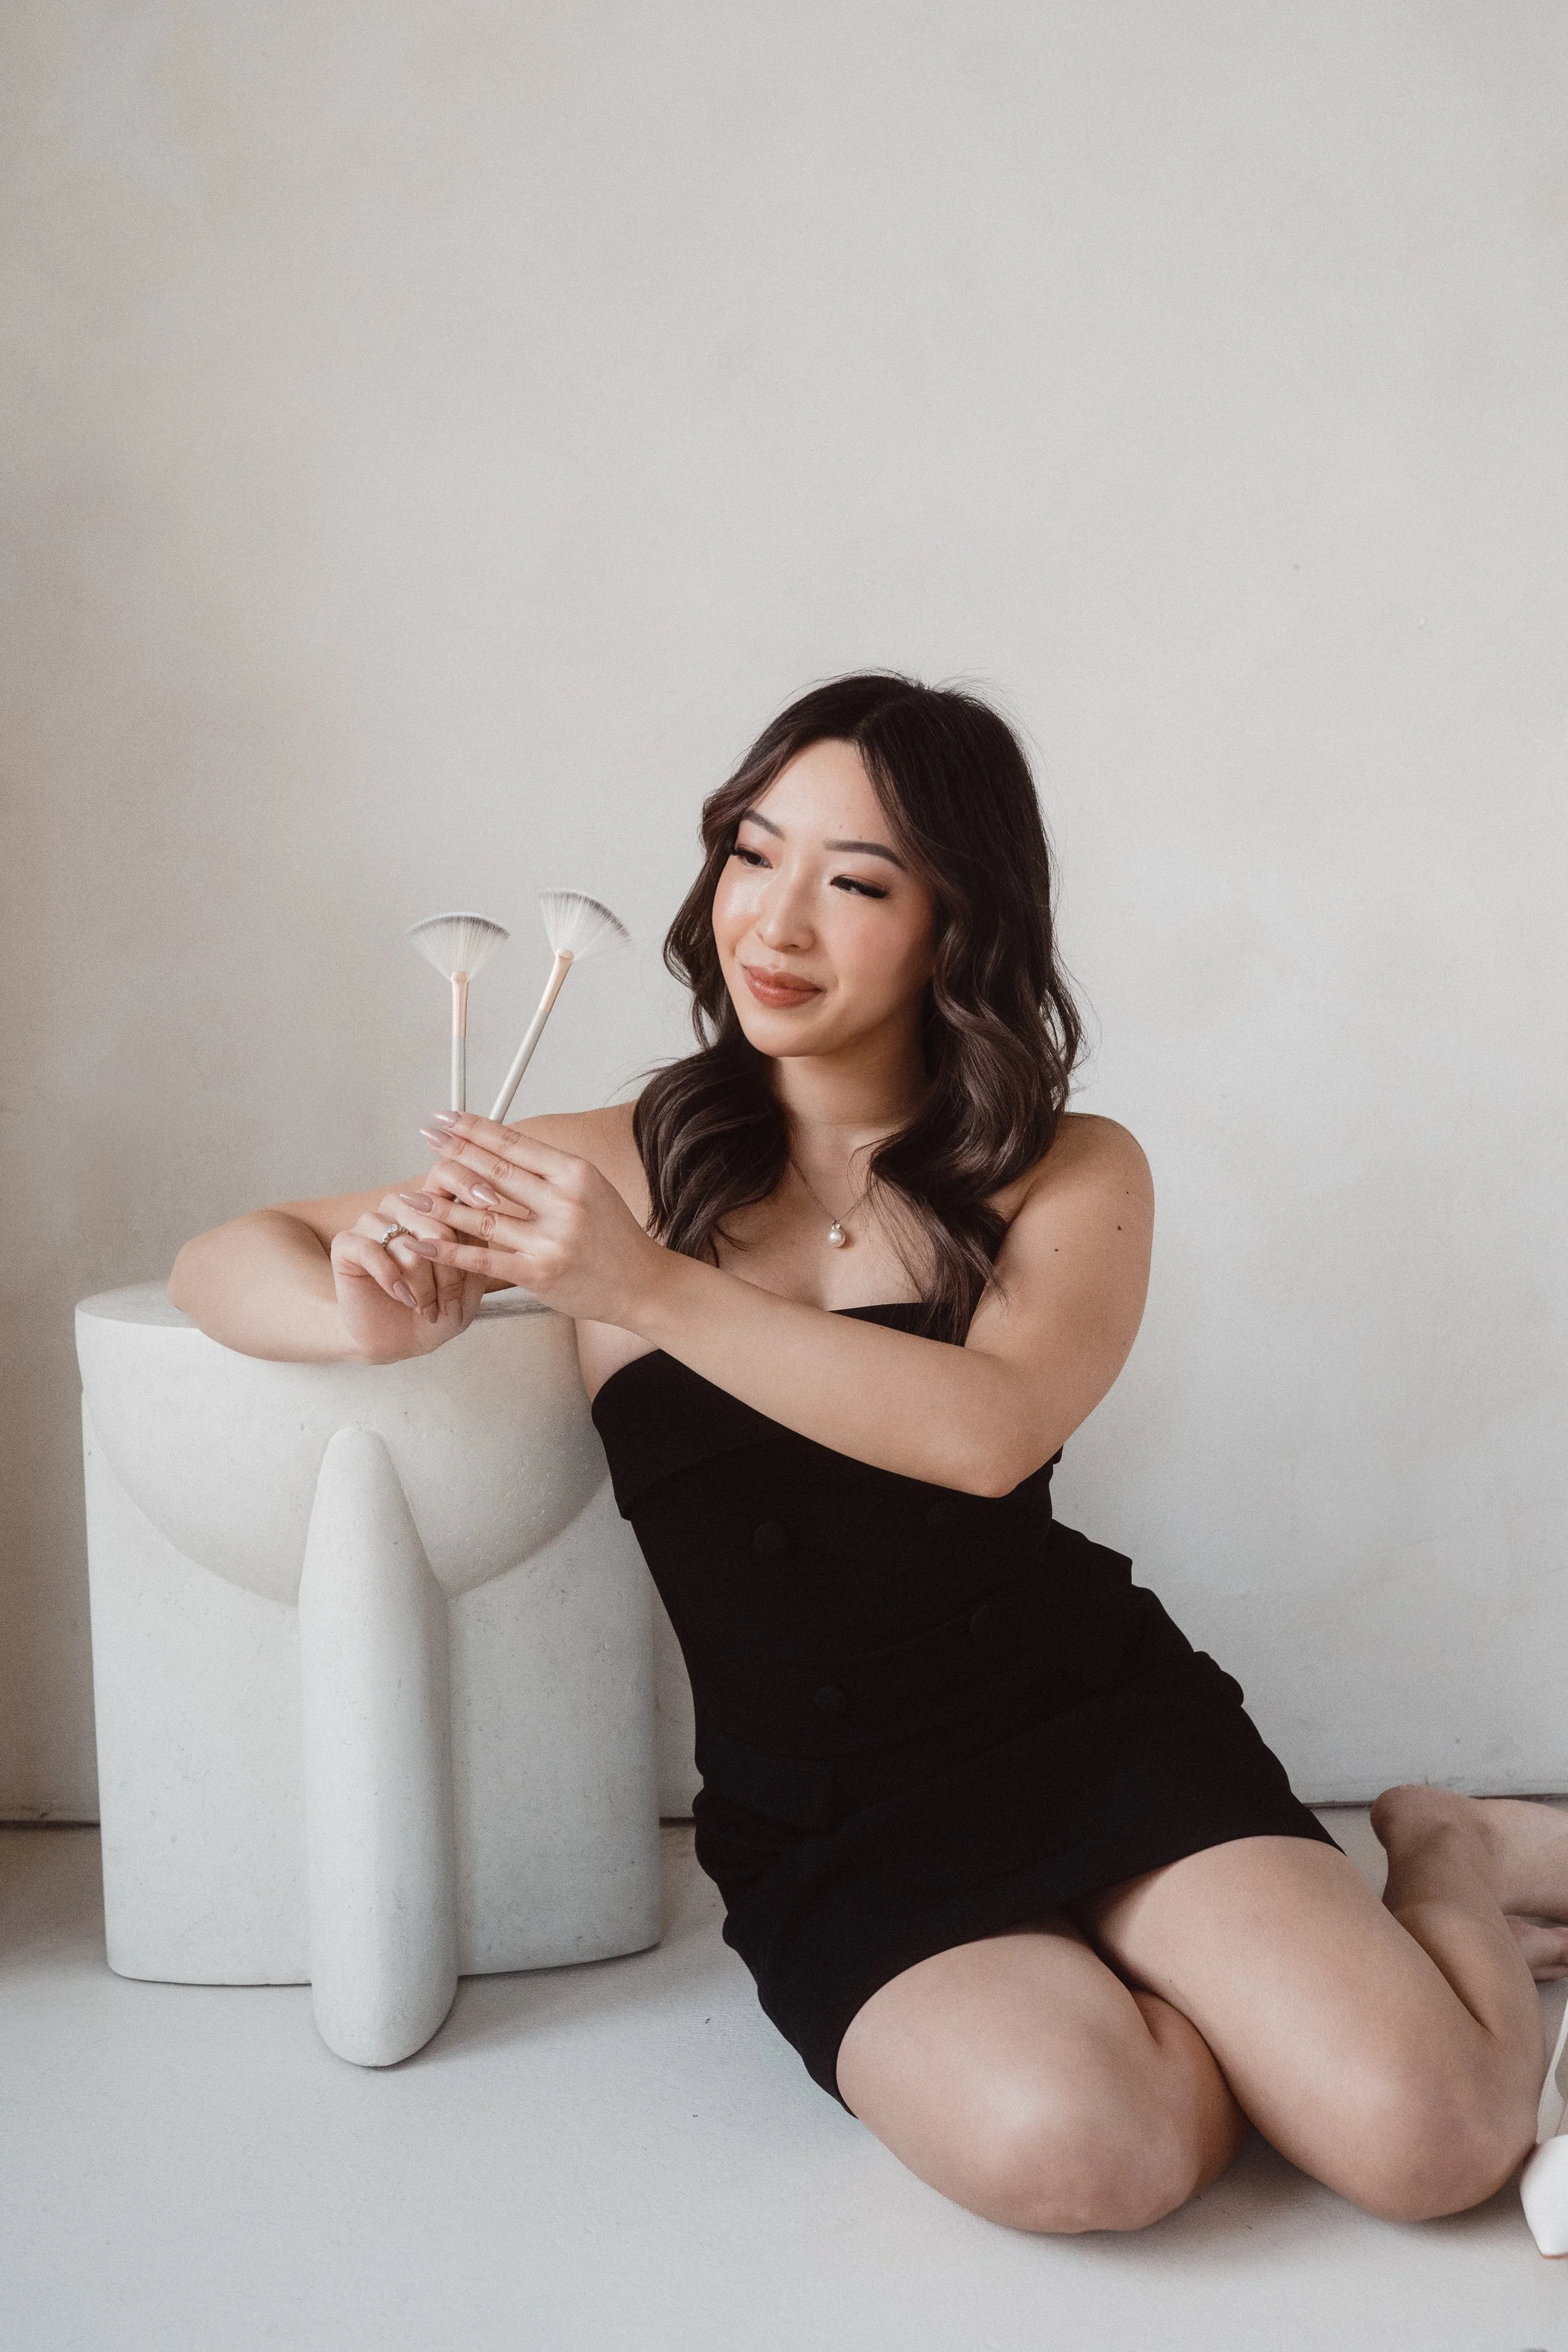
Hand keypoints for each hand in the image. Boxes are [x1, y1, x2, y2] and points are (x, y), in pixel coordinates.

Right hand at [329, 1192, 488, 1363]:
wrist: (398, 1341)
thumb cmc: (439, 1309)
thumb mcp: (471, 1283)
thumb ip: (479, 1248)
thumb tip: (486, 1216)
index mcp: (433, 1206)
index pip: (446, 1173)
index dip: (467, 1181)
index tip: (491, 1201)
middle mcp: (402, 1207)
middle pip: (436, 1224)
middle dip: (450, 1273)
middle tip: (450, 1305)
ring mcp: (372, 1222)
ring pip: (408, 1245)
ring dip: (423, 1285)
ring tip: (426, 1309)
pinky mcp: (347, 1244)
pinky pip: (373, 1252)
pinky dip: (392, 1279)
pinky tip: (404, 1298)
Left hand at [396, 1111, 668, 1326]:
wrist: (641, 1284)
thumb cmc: (612, 1237)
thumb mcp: (590, 1190)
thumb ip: (548, 1173)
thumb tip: (499, 1148)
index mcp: (576, 1174)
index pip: (516, 1145)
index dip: (475, 1128)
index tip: (447, 1117)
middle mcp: (564, 1203)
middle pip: (495, 1172)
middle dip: (454, 1152)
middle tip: (426, 1136)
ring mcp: (550, 1239)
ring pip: (483, 1216)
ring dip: (441, 1205)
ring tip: (410, 1195)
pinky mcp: (538, 1273)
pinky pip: (483, 1259)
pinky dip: (449, 1251)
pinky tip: (423, 1243)